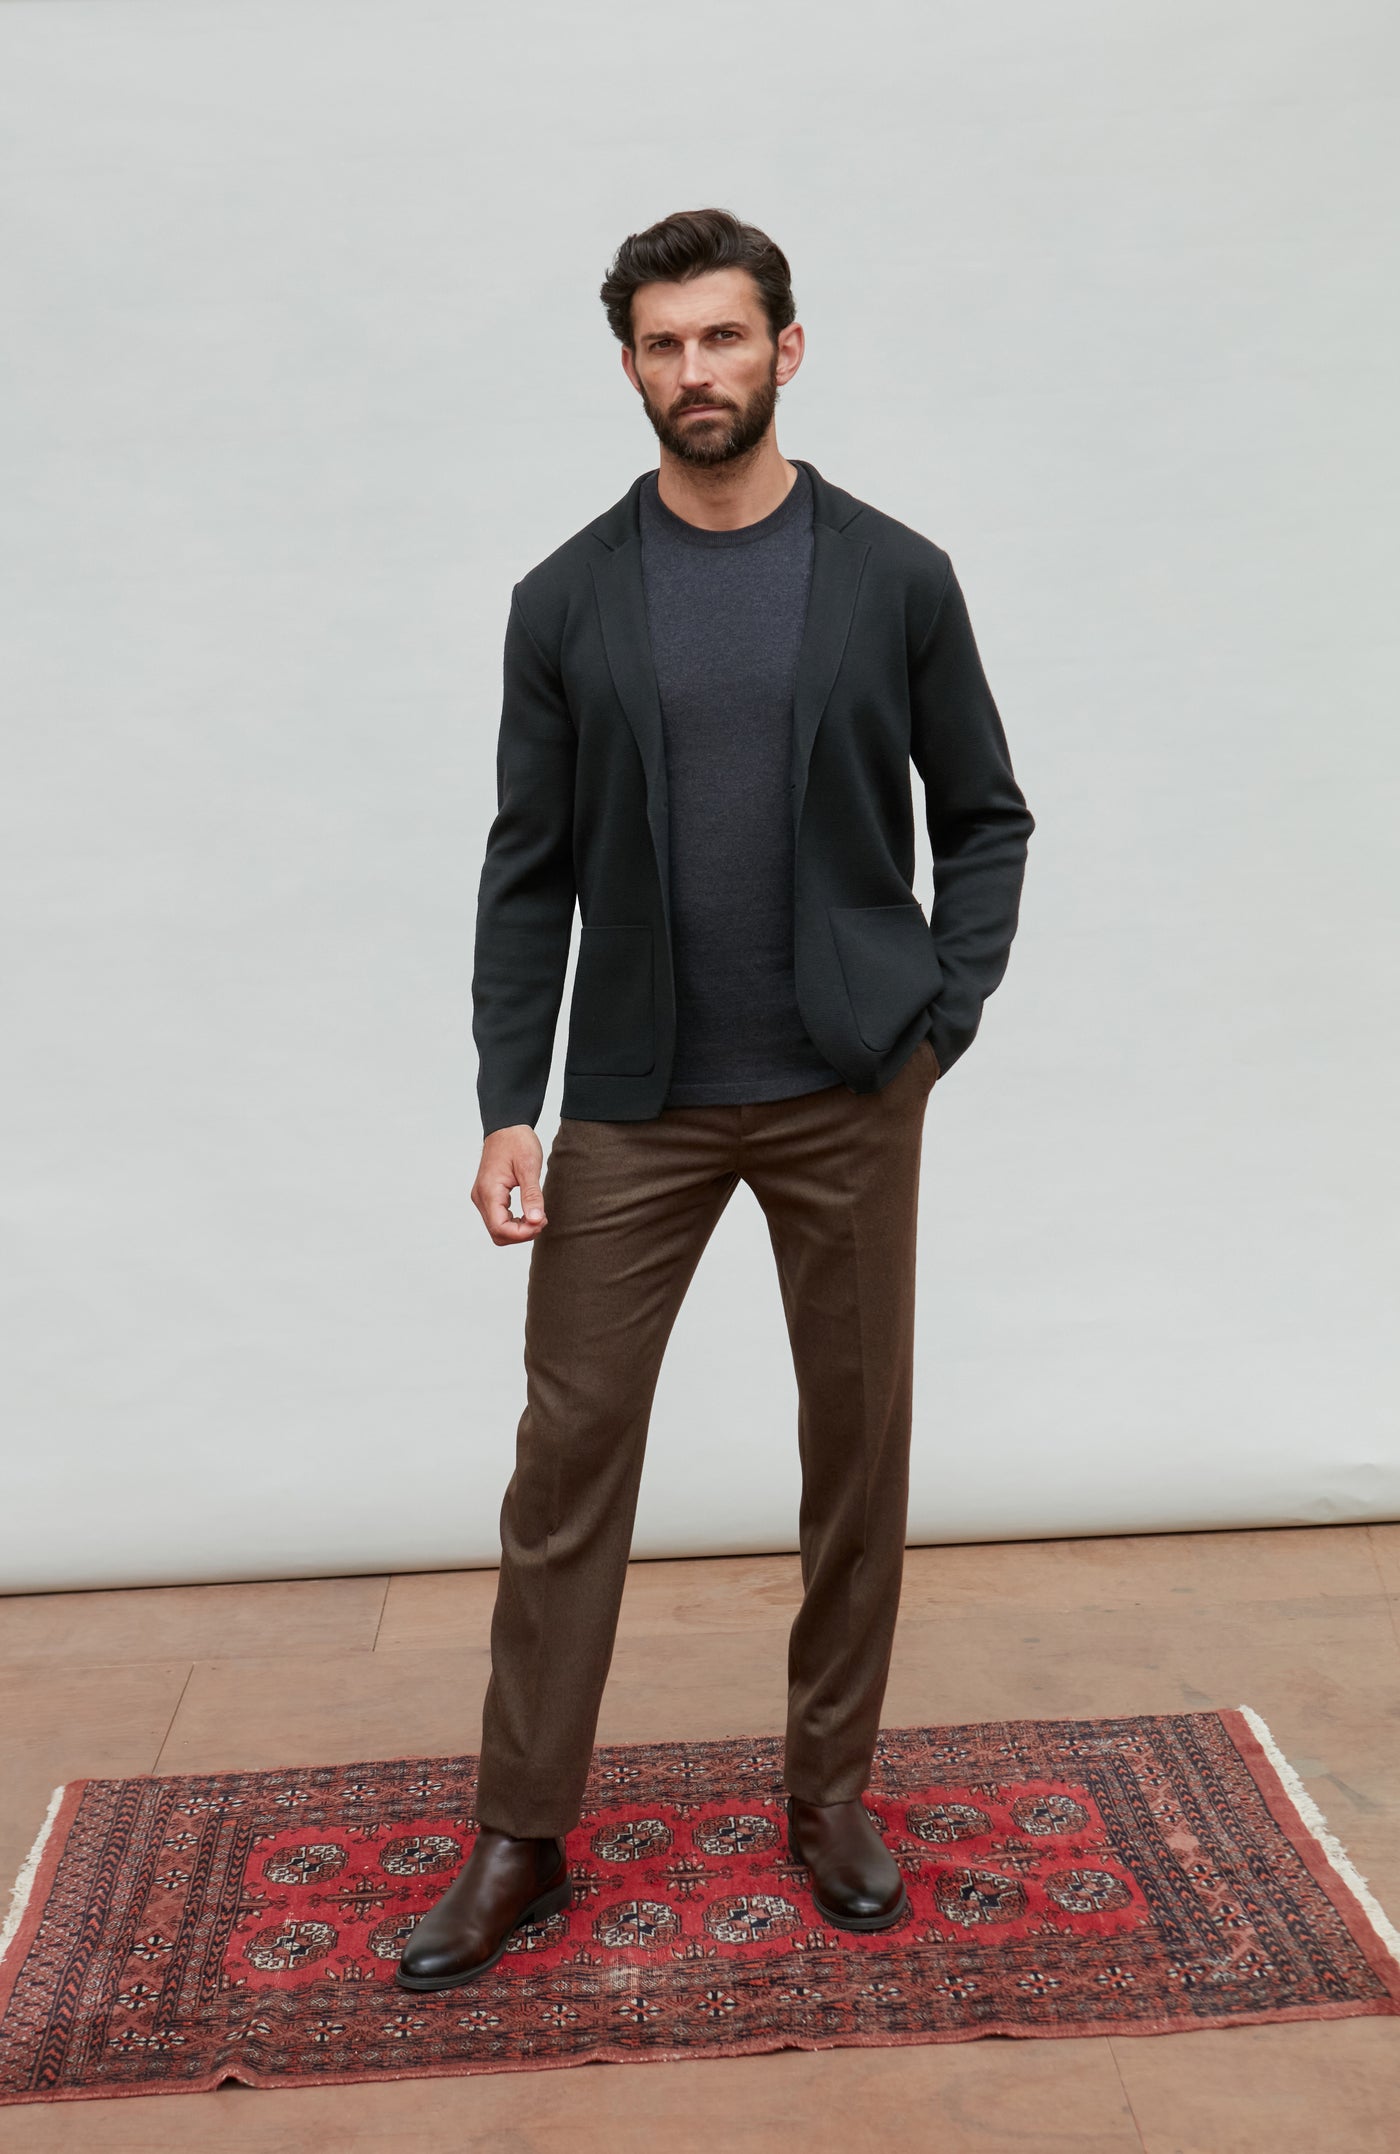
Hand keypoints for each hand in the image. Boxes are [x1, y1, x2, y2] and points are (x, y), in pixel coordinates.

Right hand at [473, 1126, 547, 1245]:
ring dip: (518, 1229)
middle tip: (542, 1219)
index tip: (542, 1221)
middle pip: (498, 1233)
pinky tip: (529, 1213)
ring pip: (497, 1229)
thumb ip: (532, 1195)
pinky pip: (498, 1219)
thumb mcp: (529, 1167)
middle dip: (521, 1233)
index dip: (522, 1233)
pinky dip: (514, 1222)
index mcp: (489, 1191)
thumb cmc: (517, 1141)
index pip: (500, 1228)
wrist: (506, 1126)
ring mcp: (482, 1198)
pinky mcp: (487, 1196)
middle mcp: (481, 1197)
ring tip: (537, 1216)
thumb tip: (535, 1220)